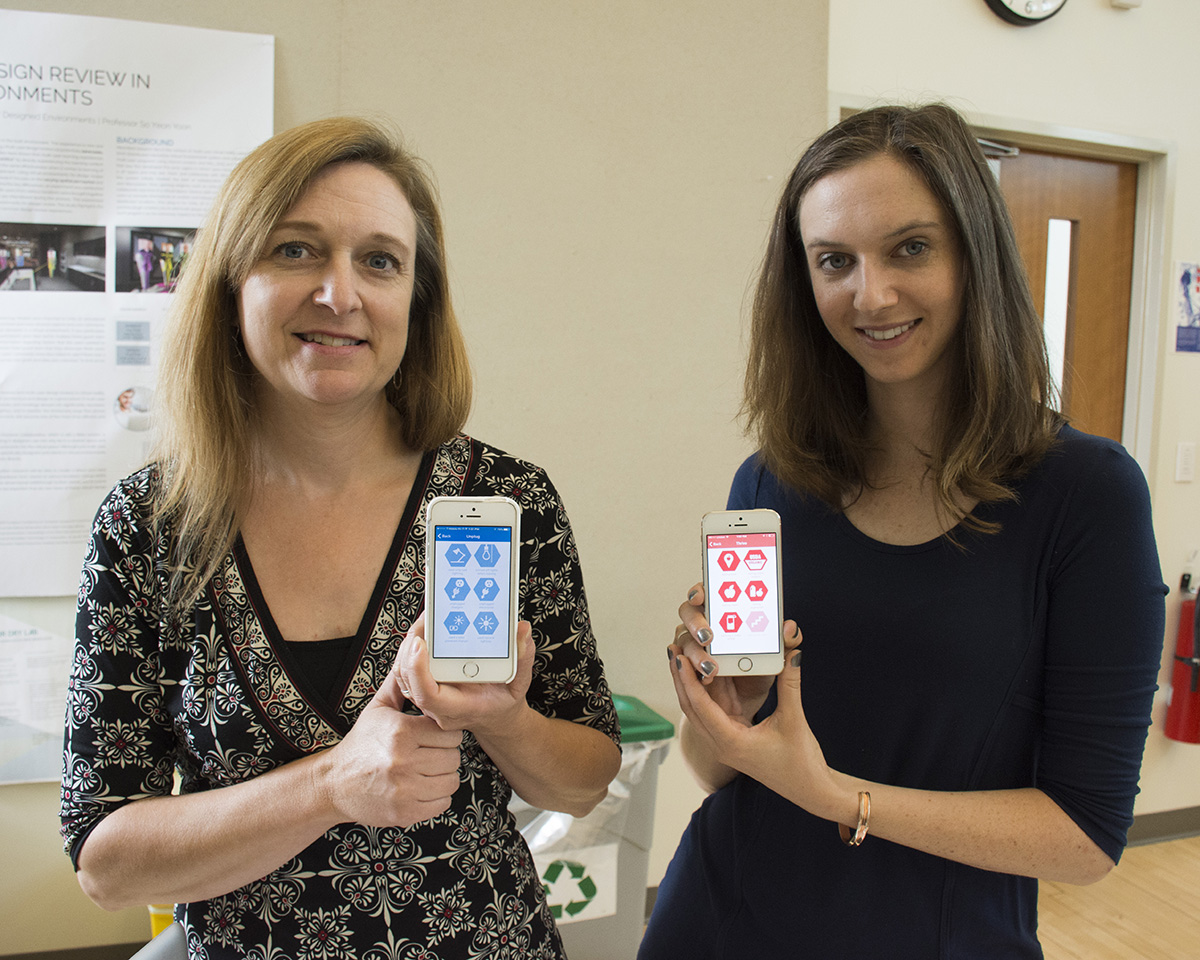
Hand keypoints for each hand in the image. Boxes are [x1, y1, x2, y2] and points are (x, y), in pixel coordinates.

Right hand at [317, 648, 462, 828]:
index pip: (449, 733)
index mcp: (401, 732)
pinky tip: (419, 787)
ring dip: (442, 776)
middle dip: (444, 754)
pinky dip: (435, 797)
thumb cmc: (361, 743)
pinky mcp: (405, 813)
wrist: (334, 783)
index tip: (432, 735)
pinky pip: (442, 803)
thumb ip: (400, 681)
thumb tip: (413, 646)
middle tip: (427, 753)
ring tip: (424, 769)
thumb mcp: (378, 709)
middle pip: (453, 757)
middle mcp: (403, 761)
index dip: (444, 734)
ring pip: (451, 781)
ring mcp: (404, 790)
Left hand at [396, 613, 534, 737]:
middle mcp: (438, 706)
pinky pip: (406, 671)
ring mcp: (428, 699)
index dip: (418, 669)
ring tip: (426, 620)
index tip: (421, 643)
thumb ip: (523, 659)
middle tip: (427, 618)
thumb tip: (521, 630)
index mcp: (459, 708)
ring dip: (409, 645)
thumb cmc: (503, 702)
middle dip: (411, 646)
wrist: (495, 717)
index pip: (427, 694)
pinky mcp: (424, 687)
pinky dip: (410, 649)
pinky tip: (424, 630)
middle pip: (409, 679)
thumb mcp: (520, 683)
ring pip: (403, 674)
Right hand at [669, 583, 798, 725]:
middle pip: (688, 613)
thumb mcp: (775, 656)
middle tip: (708, 635)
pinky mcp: (687, 668)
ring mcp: (692, 646)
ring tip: (712, 667)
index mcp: (723, 612)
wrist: (749, 701)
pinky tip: (704, 678)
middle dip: (695, 622)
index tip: (701, 595)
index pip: (707, 592)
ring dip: (696, 653)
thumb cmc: (758, 670)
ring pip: (684, 641)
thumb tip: (790, 628)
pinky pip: (681, 666)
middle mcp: (703, 625)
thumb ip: (785, 642)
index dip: (700, 590)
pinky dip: (689, 671)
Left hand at [670, 596, 839, 815]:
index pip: (700, 706)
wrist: (811, 791)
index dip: (688, 680)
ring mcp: (726, 743)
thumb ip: (789, 684)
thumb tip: (792, 652)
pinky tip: (709, 672)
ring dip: (691, 685)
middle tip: (674, 649)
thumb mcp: (793, 720)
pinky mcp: (734, 739)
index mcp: (730, 743)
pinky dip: (709, 692)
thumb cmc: (801, 763)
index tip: (680, 656)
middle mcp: (722, 745)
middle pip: (692, 707)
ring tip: (683, 657)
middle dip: (682, 678)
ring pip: (700, 709)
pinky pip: (715, 711)